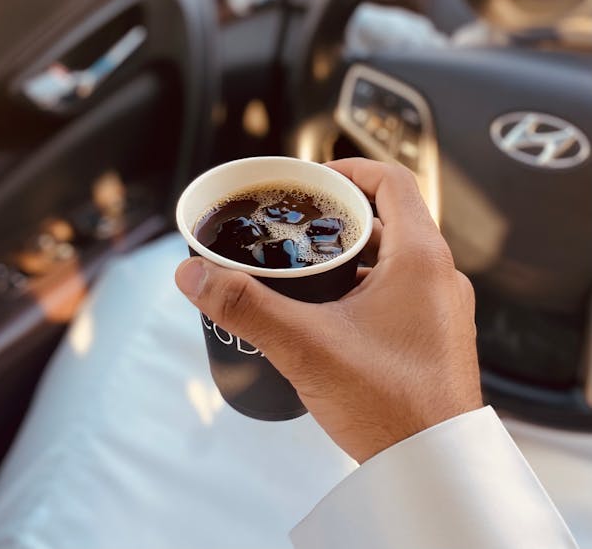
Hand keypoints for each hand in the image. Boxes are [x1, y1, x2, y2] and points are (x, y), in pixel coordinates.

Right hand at [175, 158, 482, 462]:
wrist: (433, 471)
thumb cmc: (391, 407)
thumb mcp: (305, 345)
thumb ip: (246, 304)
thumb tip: (196, 274)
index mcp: (421, 258)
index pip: (392, 179)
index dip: (349, 169)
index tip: (313, 180)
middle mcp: (440, 276)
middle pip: (388, 218)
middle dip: (337, 219)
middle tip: (297, 227)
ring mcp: (442, 309)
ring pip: (393, 259)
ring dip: (351, 257)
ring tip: (305, 273)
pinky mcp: (436, 338)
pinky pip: (401, 292)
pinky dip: (365, 289)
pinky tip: (330, 317)